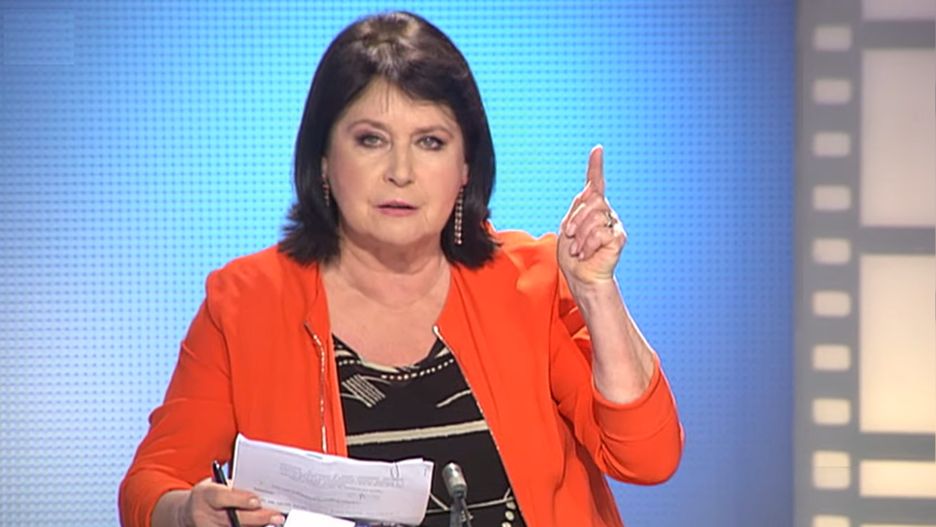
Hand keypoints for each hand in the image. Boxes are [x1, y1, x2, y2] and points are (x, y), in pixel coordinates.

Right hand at [182, 478, 284, 526]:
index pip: (221, 497)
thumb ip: (236, 488)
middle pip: (233, 518)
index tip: (257, 500)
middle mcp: (204, 515)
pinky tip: (264, 526)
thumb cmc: (209, 495)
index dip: (239, 499)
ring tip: (274, 522)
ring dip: (258, 526)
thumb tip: (263, 489)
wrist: (188, 513)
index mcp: (205, 494)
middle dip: (258, 518)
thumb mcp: (217, 485)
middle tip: (277, 516)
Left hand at [558, 145, 626, 288]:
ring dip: (579, 237)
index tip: (597, 150)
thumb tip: (590, 189)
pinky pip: (599, 232)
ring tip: (578, 250)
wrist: (580, 277)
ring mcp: (613, 224)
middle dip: (575, 220)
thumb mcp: (569, 228)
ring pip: (594, 217)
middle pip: (591, 201)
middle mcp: (605, 212)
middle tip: (571, 237)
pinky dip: (587, 245)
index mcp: (591, 208)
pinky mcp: (618, 237)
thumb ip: (578, 208)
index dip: (596, 166)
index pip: (595, 184)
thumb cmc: (573, 255)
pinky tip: (586, 254)